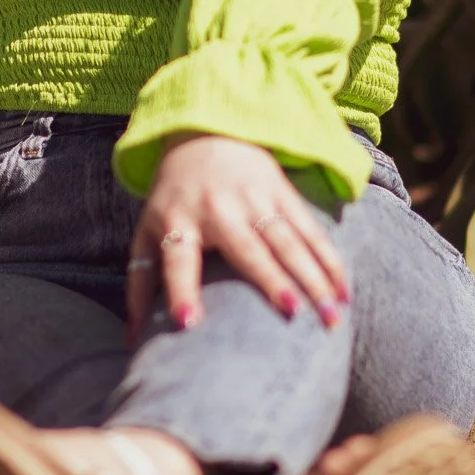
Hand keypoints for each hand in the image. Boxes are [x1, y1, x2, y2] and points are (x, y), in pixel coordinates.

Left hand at [128, 134, 348, 338]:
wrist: (204, 132)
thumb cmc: (173, 198)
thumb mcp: (148, 232)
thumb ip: (140, 283)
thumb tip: (131, 342)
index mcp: (178, 220)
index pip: (177, 258)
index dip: (180, 289)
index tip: (188, 322)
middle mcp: (218, 208)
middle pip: (248, 249)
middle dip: (271, 280)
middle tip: (293, 314)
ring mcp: (255, 199)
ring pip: (288, 241)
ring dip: (313, 277)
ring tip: (331, 315)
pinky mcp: (283, 193)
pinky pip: (310, 230)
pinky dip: (329, 260)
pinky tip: (344, 292)